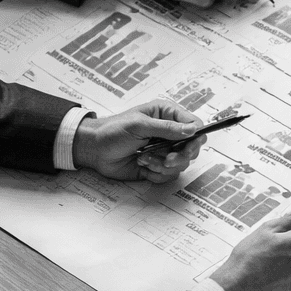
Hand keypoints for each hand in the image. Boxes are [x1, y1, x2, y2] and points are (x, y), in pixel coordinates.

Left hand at [72, 103, 205, 182]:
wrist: (94, 150)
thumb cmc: (112, 131)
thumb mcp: (140, 125)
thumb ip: (167, 128)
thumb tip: (191, 130)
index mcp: (167, 115)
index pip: (194, 125)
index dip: (196, 138)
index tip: (188, 147)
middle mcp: (169, 133)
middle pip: (192, 148)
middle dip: (179, 156)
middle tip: (166, 159)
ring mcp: (164, 150)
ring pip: (181, 164)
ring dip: (162, 165)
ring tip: (144, 159)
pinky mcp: (157, 166)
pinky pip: (168, 175)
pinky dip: (156, 173)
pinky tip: (142, 164)